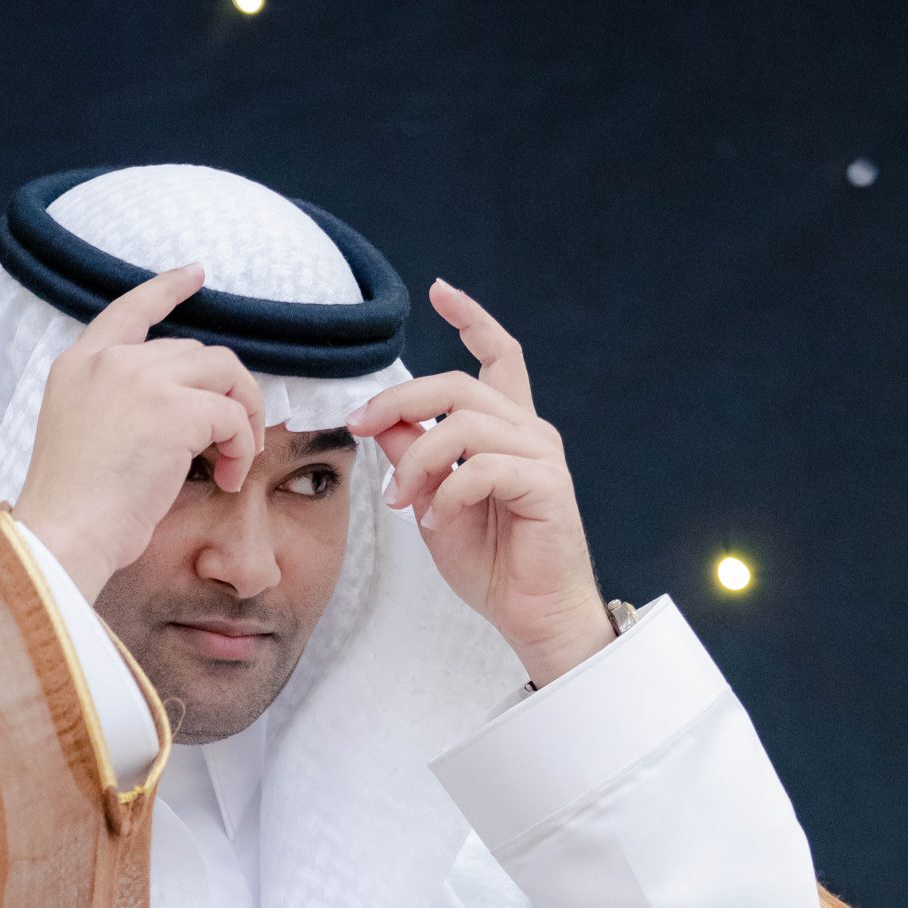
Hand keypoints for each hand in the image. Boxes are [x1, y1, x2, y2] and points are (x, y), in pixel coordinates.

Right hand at [13, 264, 265, 602]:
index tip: (196, 275)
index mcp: (79, 365)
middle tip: (234, 440)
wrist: (64, 535)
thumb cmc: (73, 510)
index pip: (130, 309)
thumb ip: (118, 406)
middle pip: (195, 350)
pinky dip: (241, 448)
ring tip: (236, 460)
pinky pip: (232, 417)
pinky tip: (228, 479)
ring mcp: (142, 380)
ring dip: (242, 416)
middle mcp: (110, 361)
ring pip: (224, 372)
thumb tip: (181, 414)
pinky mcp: (175, 411)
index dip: (168, 289)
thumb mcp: (82, 435)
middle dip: (226, 392)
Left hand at [347, 281, 614, 683]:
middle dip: (399, 401)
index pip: (498, 356)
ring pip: (464, 426)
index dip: (472, 319)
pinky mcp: (546, 485)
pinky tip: (435, 521)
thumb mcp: (433, 504)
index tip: (439, 291)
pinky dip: (447, 494)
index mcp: (508, 429)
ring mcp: (542, 456)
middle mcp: (529, 432)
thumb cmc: (493, 565)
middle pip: (458, 386)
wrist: (533, 616)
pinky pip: (482, 469)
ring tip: (399, 501)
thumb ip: (413, 458)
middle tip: (360, 427)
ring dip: (417, 462)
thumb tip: (380, 421)